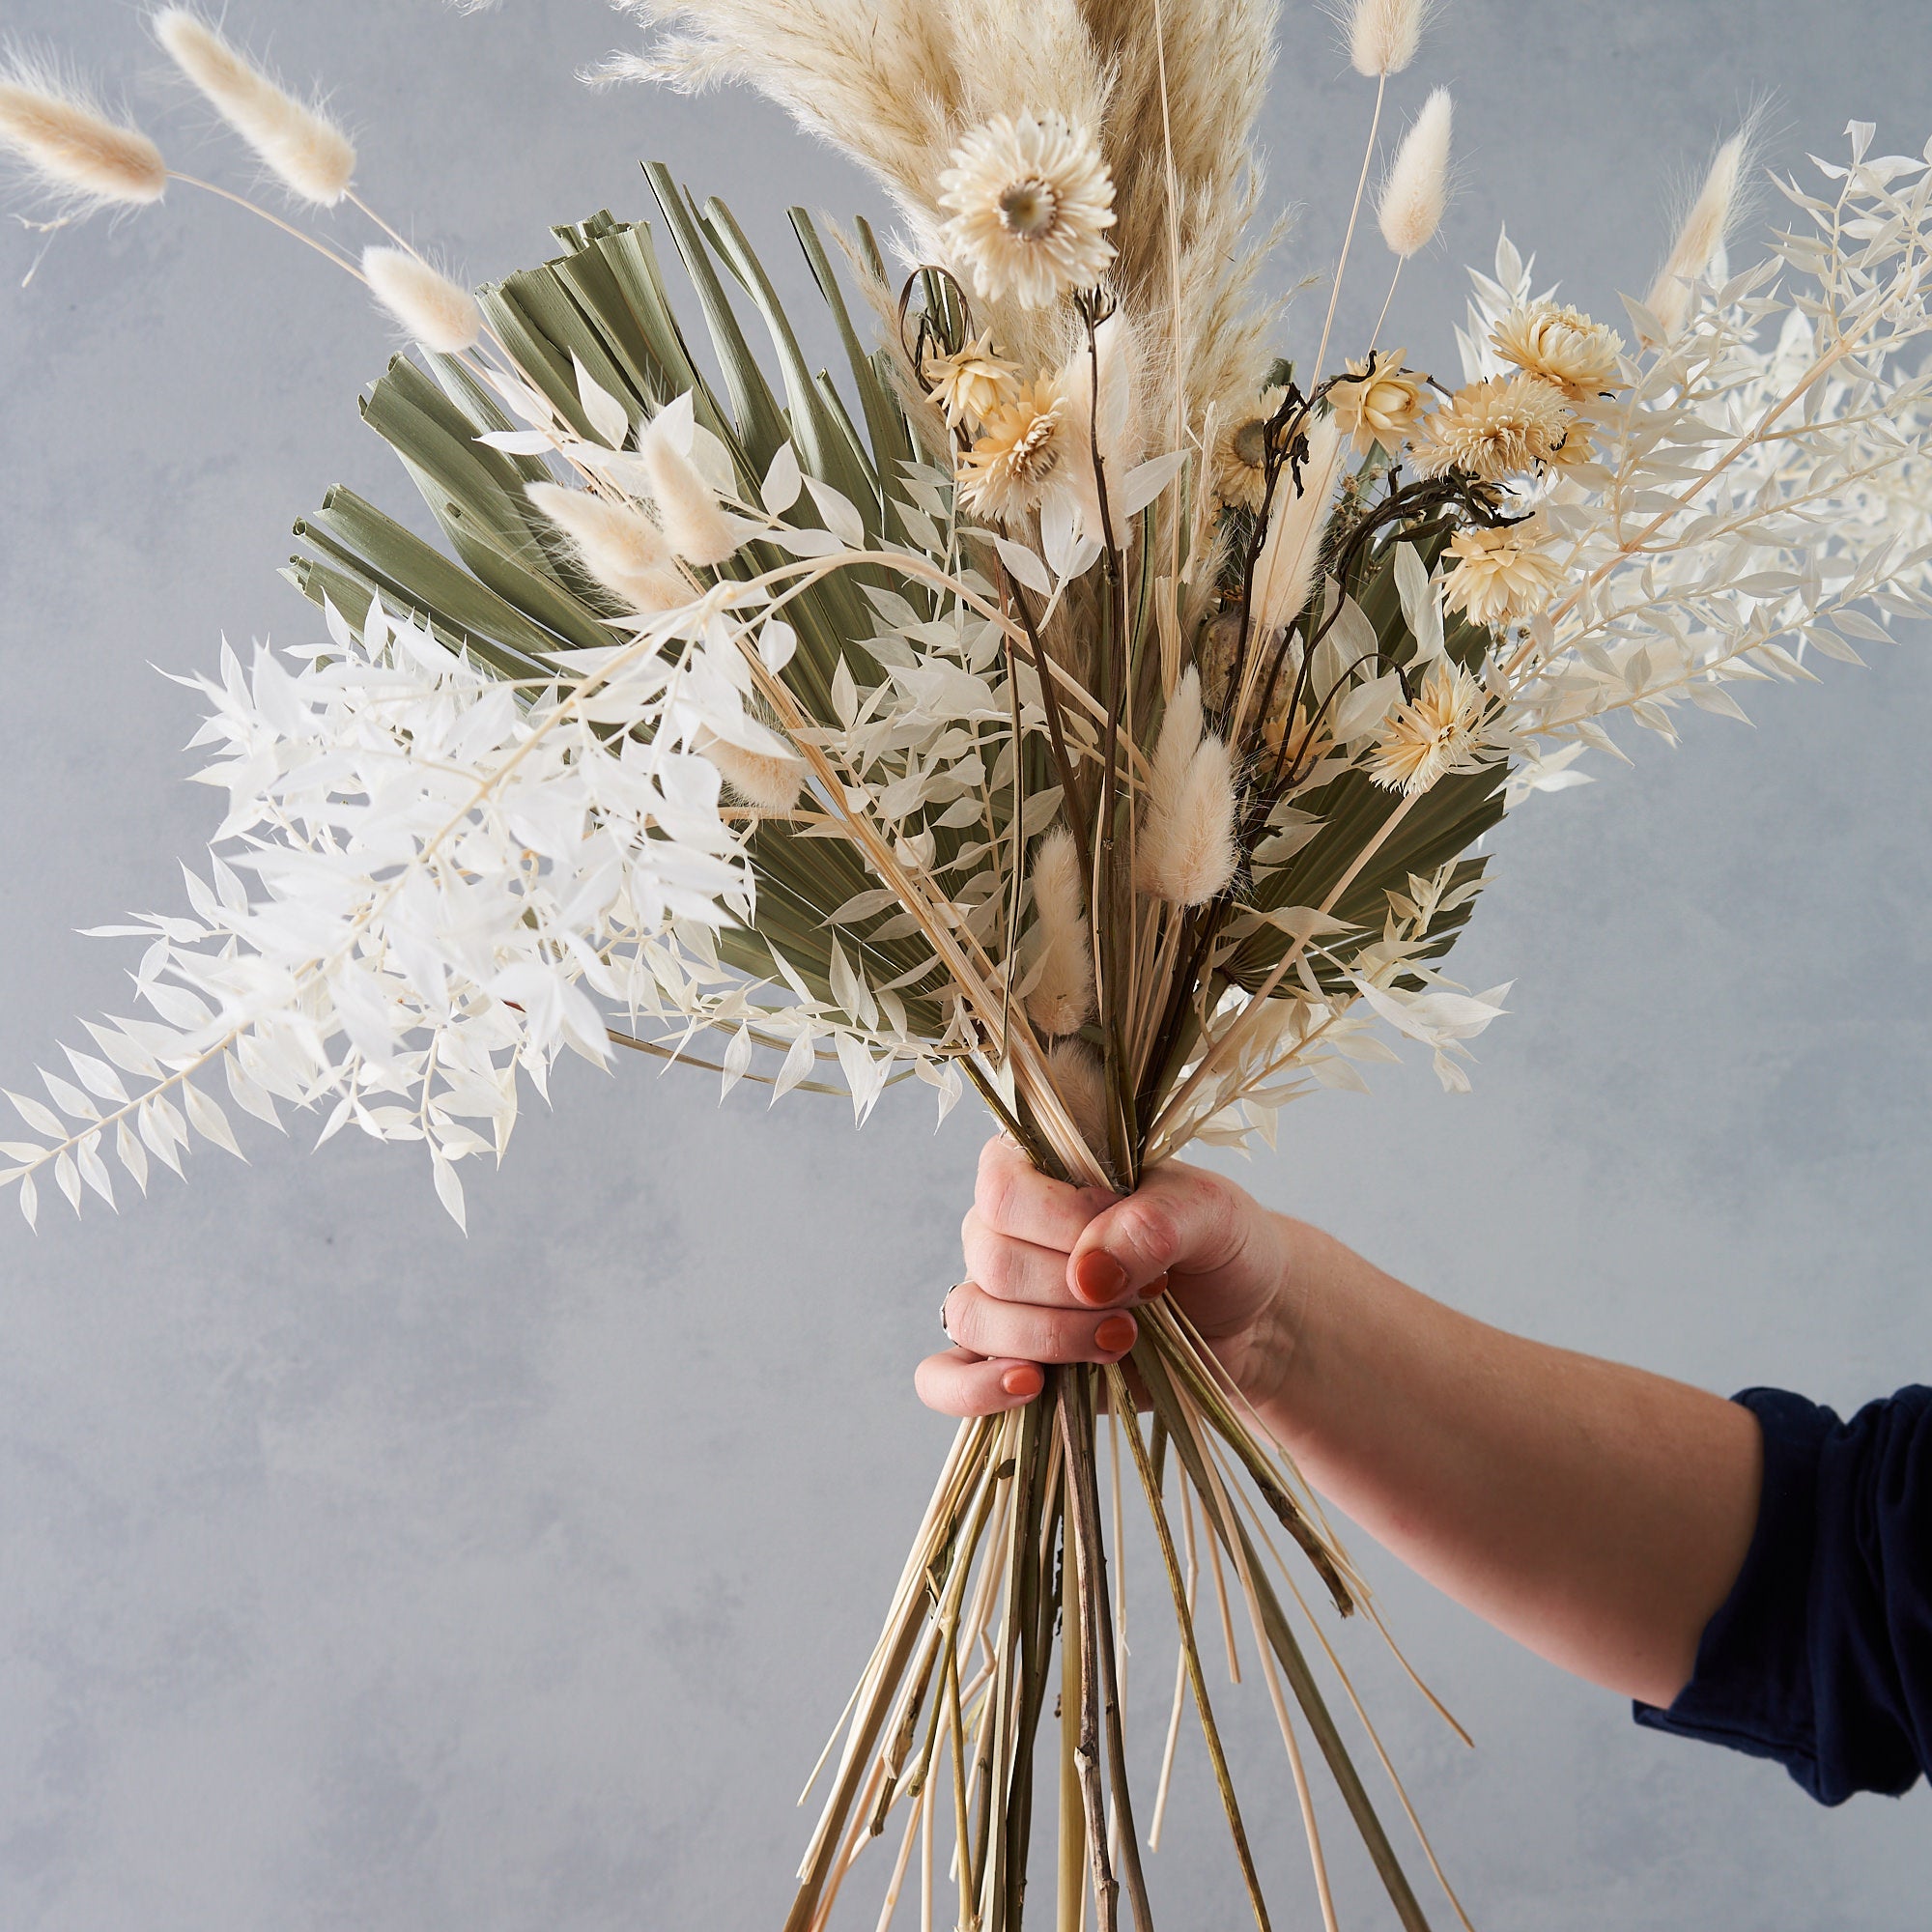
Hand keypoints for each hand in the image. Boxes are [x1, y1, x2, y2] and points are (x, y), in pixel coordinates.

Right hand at [915, 1135, 1303, 1416]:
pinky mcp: (1006, 1361)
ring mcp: (1000, 1297)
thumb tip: (1086, 1274)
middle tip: (1144, 1297)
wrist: (1246, 1319)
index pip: (1004, 1188)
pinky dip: (971, 1389)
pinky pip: (942, 1378)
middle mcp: (1004, 1227)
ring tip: (1120, 1341)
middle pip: (991, 1258)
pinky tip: (1029, 1387)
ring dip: (1049, 1337)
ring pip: (971, 1315)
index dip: (1063, 1224)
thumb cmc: (1221, 1247)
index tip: (1137, 1244)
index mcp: (1040, 1167)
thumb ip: (1155, 1223)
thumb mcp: (1213, 1215)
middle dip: (1070, 1291)